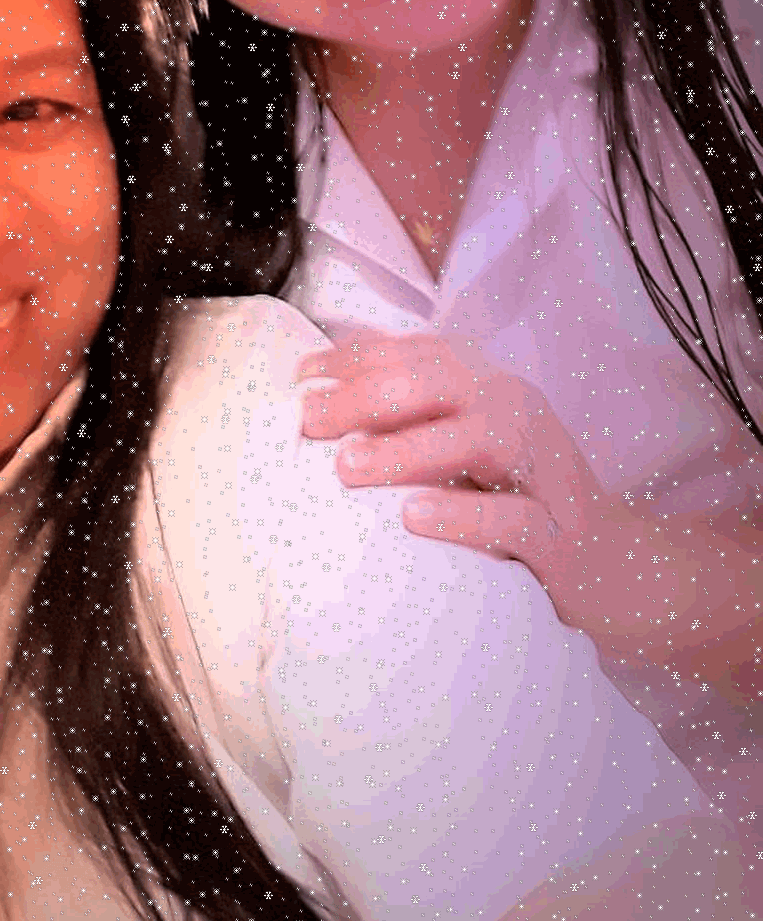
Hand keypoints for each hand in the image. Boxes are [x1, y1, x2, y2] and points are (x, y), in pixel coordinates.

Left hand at [298, 331, 598, 581]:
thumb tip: (322, 403)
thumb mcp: (465, 447)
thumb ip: (410, 420)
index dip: (354, 358)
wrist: (621, 567)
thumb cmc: (520, 502)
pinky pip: (514, 519)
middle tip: (309, 422)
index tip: (298, 375)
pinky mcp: (562, 536)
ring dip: (408, 450)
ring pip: (478, 439)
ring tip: (347, 467)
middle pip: (439, 384)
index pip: (417, 354)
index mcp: (489, 386)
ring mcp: (546, 471)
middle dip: (367, 396)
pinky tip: (412, 518)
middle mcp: (518, 412)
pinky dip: (463, 516)